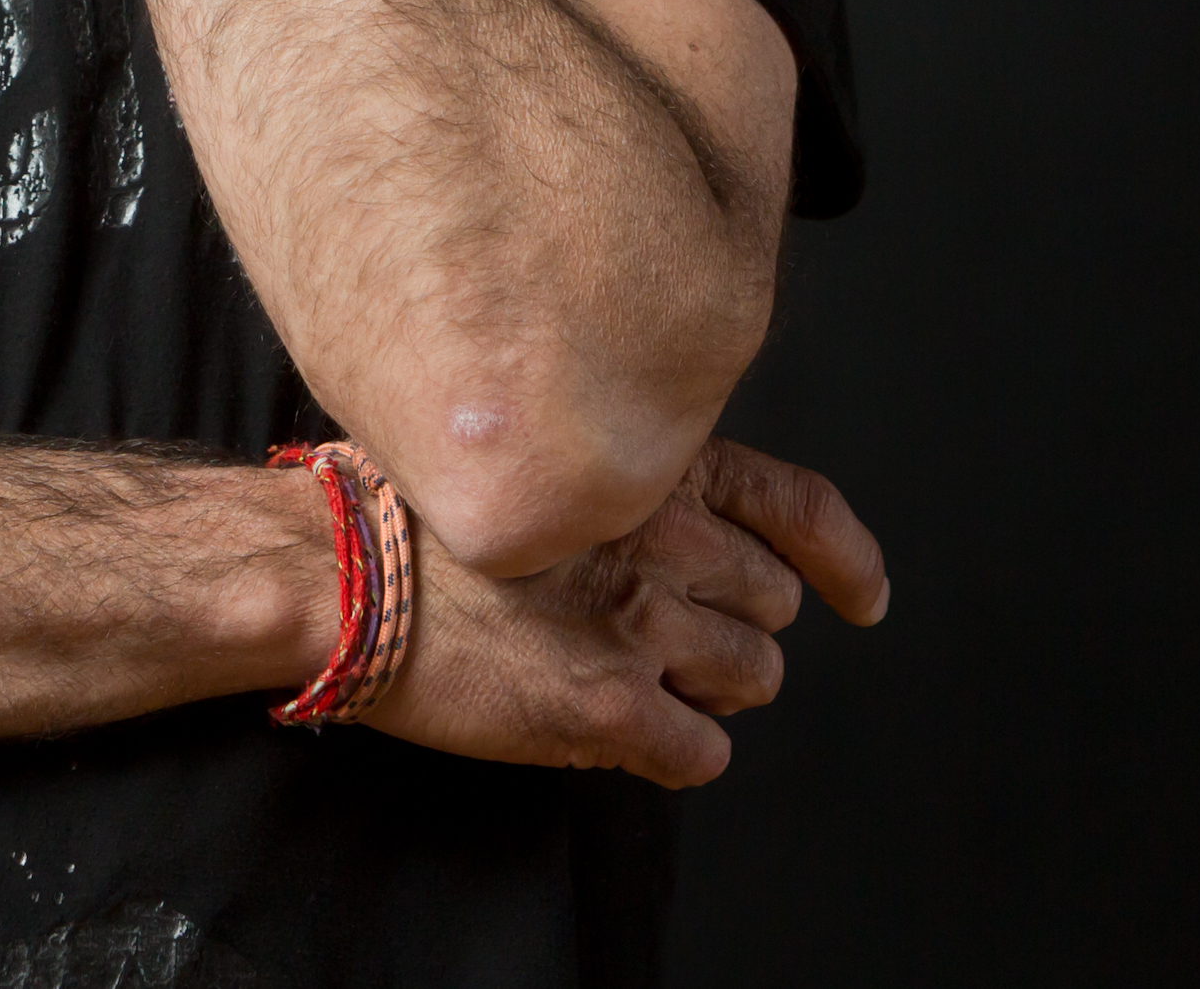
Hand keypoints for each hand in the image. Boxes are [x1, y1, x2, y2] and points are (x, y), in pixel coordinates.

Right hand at [369, 437, 890, 789]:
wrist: (336, 570)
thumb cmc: (407, 507)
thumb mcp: (535, 445)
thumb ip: (616, 475)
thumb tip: (671, 517)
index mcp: (651, 467)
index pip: (798, 505)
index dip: (845, 559)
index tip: (862, 596)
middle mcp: (663, 536)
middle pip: (771, 604)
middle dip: (735, 628)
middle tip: (678, 643)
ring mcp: (641, 621)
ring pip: (750, 679)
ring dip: (706, 691)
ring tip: (639, 684)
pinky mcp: (610, 704)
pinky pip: (699, 754)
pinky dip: (674, 752)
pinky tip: (622, 733)